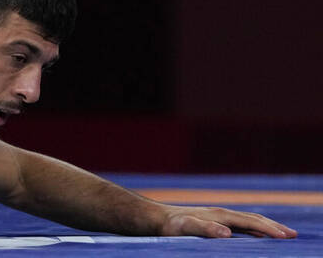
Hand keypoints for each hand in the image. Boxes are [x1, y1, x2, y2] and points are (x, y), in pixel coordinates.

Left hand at [160, 205, 296, 238]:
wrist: (157, 219)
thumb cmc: (170, 226)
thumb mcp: (185, 228)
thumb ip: (205, 229)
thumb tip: (228, 233)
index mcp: (220, 215)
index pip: (250, 222)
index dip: (269, 229)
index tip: (286, 236)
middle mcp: (221, 213)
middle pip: (253, 219)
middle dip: (273, 226)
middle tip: (293, 235)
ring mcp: (218, 217)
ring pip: (248, 221)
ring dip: (266, 226)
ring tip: (281, 234)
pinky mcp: (214, 222)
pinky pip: (240, 225)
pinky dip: (253, 229)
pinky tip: (256, 235)